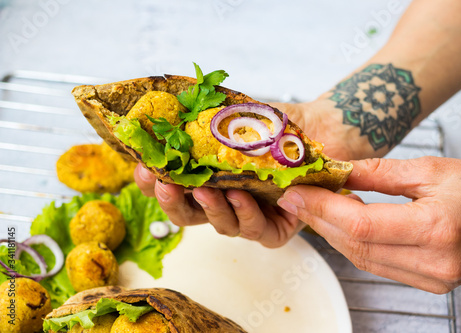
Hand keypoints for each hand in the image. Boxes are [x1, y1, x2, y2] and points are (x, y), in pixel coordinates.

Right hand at [134, 99, 356, 247]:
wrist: (319, 129)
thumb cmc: (276, 126)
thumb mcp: (236, 118)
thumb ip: (206, 120)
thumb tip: (168, 109)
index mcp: (210, 180)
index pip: (173, 188)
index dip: (152, 183)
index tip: (141, 168)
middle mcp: (226, 202)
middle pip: (188, 215)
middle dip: (172, 203)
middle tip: (165, 185)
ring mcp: (250, 217)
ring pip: (221, 225)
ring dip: (211, 209)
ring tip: (208, 189)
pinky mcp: (277, 228)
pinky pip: (257, 231)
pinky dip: (246, 215)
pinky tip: (242, 197)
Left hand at [277, 156, 460, 292]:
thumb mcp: (431, 169)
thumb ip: (379, 173)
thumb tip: (338, 171)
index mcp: (437, 228)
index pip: (360, 225)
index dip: (322, 208)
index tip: (297, 192)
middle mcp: (434, 262)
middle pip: (355, 246)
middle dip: (319, 220)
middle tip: (295, 198)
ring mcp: (432, 279)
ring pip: (362, 260)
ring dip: (332, 234)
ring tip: (311, 208)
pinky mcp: (428, 283)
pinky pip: (377, 265)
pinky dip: (353, 245)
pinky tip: (340, 224)